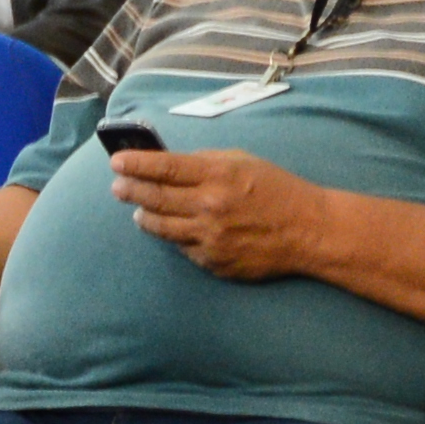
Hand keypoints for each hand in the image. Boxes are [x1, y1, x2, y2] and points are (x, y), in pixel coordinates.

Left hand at [112, 147, 329, 281]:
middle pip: (155, 197)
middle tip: (117, 186)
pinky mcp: (214, 262)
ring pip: (161, 228)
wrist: (308, 231)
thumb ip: (206, 162)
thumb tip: (170, 164)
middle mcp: (209, 207)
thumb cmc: (278, 190)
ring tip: (137, 210)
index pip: (164, 167)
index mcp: (217, 175)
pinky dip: (176, 237)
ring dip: (144, 216)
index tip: (116, 162)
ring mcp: (209, 238)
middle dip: (130, 190)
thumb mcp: (243, 161)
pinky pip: (184, 248)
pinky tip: (174, 230)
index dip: (136, 164)